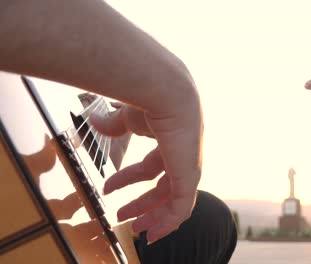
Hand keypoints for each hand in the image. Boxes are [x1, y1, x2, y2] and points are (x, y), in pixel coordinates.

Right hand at [90, 100, 201, 243]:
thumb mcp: (128, 117)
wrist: (165, 91)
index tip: (108, 189)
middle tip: (124, 215)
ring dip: (155, 217)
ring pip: (174, 201)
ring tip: (138, 229)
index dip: (128, 180)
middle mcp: (181, 157)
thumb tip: (95, 122)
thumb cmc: (149, 98)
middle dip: (143, 204)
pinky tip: (155, 233)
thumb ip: (114, 124)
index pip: (149, 168)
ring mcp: (188, 168)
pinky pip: (182, 208)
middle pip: (163, 187)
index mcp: (168, 143)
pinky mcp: (189, 177)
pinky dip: (169, 223)